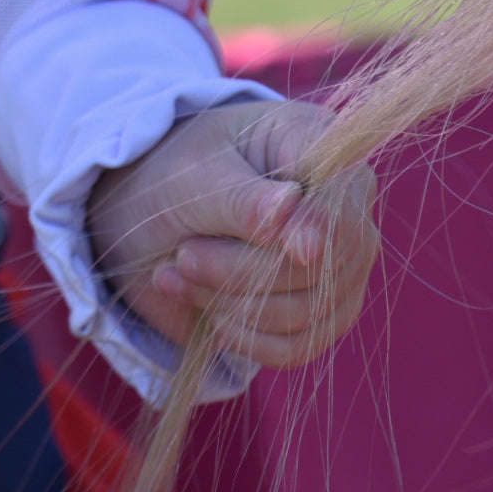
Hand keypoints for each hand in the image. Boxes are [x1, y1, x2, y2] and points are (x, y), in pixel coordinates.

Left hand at [86, 100, 378, 368]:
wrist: (148, 214)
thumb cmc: (175, 175)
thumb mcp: (195, 175)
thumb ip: (245, 200)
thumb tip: (302, 228)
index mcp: (318, 145)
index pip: (345, 196)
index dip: (321, 227)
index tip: (297, 251)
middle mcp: (343, 206)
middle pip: (324, 263)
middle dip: (241, 269)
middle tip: (183, 254)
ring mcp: (339, 265)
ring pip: (308, 311)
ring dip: (231, 303)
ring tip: (179, 272)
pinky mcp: (320, 312)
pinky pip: (298, 346)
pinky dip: (243, 337)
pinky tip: (204, 307)